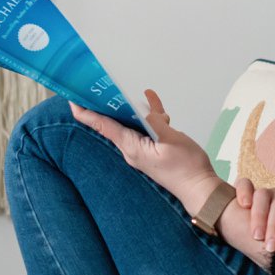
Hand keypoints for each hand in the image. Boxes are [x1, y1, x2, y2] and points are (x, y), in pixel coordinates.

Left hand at [69, 89, 222, 209]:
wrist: (201, 189)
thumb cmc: (187, 169)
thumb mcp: (171, 140)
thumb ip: (155, 123)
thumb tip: (144, 111)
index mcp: (132, 147)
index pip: (103, 126)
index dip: (86, 113)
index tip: (73, 99)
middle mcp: (132, 149)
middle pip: (112, 122)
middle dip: (106, 104)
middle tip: (97, 86)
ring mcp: (142, 149)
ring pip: (131, 122)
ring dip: (133, 107)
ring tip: (134, 90)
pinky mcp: (153, 149)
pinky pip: (146, 127)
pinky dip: (150, 115)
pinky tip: (154, 103)